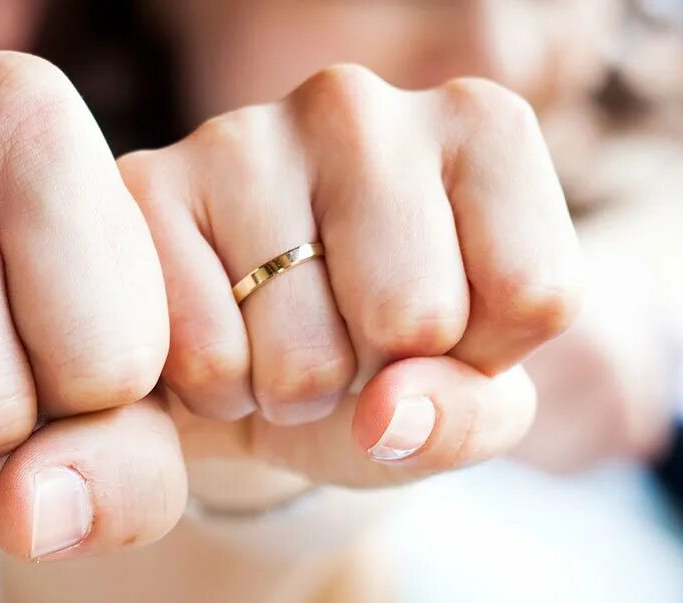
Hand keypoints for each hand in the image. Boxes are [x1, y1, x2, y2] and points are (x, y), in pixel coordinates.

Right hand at [118, 65, 580, 490]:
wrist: (247, 382)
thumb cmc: (379, 372)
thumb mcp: (460, 411)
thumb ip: (466, 419)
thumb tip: (385, 414)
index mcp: (480, 126)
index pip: (535, 292)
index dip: (485, 357)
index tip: (446, 334)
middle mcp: (362, 104)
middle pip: (418, 316)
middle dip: (379, 375)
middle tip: (346, 344)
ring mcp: (244, 134)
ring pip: (306, 353)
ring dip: (292, 393)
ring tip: (277, 345)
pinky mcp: (147, 186)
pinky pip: (208, 357)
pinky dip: (216, 391)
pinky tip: (216, 342)